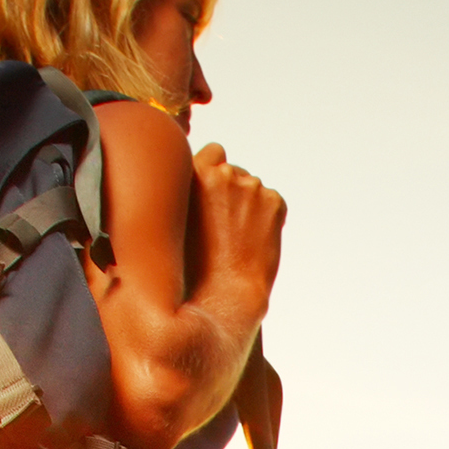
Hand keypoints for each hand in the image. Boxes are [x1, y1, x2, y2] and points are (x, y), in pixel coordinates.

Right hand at [191, 144, 284, 305]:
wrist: (224, 296)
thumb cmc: (190, 268)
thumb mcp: (173, 222)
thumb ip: (184, 195)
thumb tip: (189, 182)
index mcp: (191, 173)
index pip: (214, 152)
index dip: (215, 173)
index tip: (214, 193)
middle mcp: (222, 173)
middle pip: (235, 170)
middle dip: (232, 191)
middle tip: (225, 224)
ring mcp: (251, 186)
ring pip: (254, 188)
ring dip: (250, 205)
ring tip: (239, 238)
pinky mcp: (274, 202)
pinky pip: (274, 203)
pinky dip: (270, 217)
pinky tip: (257, 241)